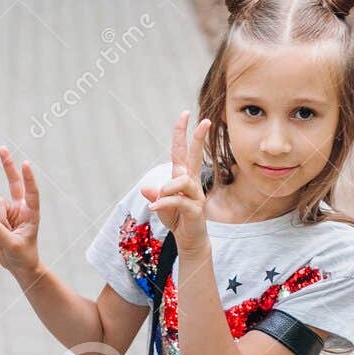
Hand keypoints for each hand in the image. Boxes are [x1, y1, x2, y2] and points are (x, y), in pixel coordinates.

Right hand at [0, 146, 40, 277]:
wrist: (19, 267)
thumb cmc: (23, 257)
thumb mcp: (12, 245)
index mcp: (31, 213)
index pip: (31, 192)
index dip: (29, 178)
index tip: (26, 163)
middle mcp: (20, 209)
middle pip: (13, 182)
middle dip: (7, 165)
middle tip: (1, 147)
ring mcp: (8, 212)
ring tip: (0, 241)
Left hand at [141, 110, 210, 254]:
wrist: (189, 240)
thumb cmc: (176, 219)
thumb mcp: (160, 205)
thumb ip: (155, 195)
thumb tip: (147, 189)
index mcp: (182, 176)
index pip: (181, 151)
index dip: (181, 133)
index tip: (185, 114)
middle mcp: (191, 182)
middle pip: (195, 155)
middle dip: (199, 137)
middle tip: (205, 121)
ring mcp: (196, 195)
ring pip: (183, 181)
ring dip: (168, 188)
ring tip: (158, 198)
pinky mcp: (196, 209)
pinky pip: (179, 201)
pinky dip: (164, 202)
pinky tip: (154, 207)